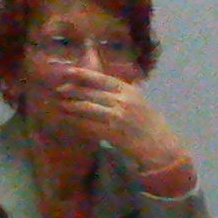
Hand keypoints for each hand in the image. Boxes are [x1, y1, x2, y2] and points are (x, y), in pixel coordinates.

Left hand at [46, 68, 188, 173]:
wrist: (160, 146)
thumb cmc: (148, 122)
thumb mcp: (138, 100)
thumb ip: (121, 90)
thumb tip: (101, 80)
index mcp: (128, 90)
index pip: (101, 78)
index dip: (83, 74)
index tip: (68, 72)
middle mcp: (122, 101)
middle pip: (90, 93)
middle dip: (71, 91)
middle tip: (57, 90)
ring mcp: (117, 118)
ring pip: (87, 109)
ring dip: (70, 106)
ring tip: (59, 104)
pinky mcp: (113, 134)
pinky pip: (89, 127)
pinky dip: (76, 123)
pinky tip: (68, 122)